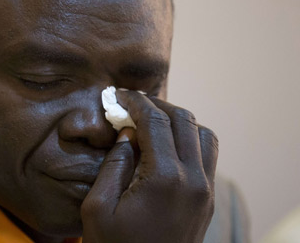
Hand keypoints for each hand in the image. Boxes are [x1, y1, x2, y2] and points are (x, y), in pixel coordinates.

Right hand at [81, 91, 217, 242]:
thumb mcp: (98, 208)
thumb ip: (113, 165)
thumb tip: (128, 134)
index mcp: (163, 178)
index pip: (156, 122)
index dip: (136, 102)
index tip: (119, 96)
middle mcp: (193, 180)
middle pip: (183, 121)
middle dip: (156, 106)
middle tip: (132, 105)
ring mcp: (205, 190)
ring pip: (203, 134)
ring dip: (178, 121)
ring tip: (151, 122)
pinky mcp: (207, 200)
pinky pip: (207, 154)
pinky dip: (190, 139)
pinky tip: (166, 145)